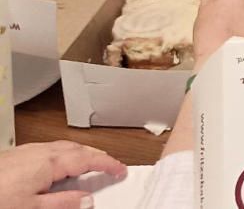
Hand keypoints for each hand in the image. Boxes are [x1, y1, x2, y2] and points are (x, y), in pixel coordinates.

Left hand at [0, 141, 125, 208]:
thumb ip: (64, 203)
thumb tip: (87, 199)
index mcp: (50, 162)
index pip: (89, 160)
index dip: (108, 164)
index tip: (121, 170)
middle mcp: (41, 151)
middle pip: (78, 149)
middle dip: (97, 155)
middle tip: (110, 165)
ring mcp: (27, 151)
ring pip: (63, 147)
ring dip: (80, 153)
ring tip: (88, 163)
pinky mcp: (15, 154)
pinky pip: (48, 149)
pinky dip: (63, 154)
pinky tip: (57, 165)